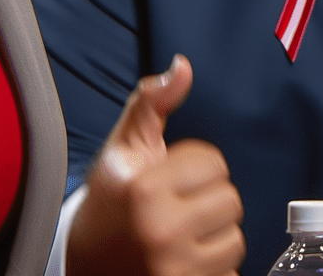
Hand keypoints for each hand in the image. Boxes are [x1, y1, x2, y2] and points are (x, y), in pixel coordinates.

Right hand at [67, 55, 246, 275]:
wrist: (87, 268)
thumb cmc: (109, 203)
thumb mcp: (122, 150)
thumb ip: (151, 104)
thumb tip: (183, 67)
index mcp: (144, 190)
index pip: (214, 164)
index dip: (195, 167)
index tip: (169, 179)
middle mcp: (161, 231)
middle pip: (231, 200)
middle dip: (208, 200)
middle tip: (178, 208)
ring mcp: (176, 270)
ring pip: (235, 239)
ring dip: (215, 235)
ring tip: (183, 235)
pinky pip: (231, 272)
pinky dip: (215, 268)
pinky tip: (186, 261)